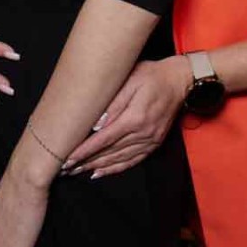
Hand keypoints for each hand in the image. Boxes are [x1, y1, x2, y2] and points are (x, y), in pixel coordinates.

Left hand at [63, 56, 191, 178]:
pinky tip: (101, 172)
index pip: (104, 139)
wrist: (179, 80)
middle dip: (86, 162)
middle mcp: (143, 133)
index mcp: (135, 118)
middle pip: (109, 152)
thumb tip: (96, 124)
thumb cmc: (152, 75)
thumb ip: (113, 103)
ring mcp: (150, 140)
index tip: (68, 159)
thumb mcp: (131, 79)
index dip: (84, 151)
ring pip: (119, 159)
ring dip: (98, 167)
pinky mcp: (154, 143)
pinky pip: (133, 160)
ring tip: (78, 171)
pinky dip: (116, 168)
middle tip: (66, 168)